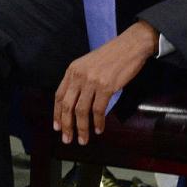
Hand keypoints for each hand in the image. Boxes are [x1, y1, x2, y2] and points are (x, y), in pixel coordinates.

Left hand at [53, 21, 157, 144]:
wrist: (129, 46)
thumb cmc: (110, 57)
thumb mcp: (87, 65)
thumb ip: (79, 80)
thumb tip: (75, 103)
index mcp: (72, 70)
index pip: (59, 96)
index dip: (57, 113)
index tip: (56, 127)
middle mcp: (79, 76)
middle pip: (67, 106)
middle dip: (66, 125)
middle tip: (67, 139)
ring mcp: (92, 81)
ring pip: (81, 111)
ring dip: (81, 128)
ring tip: (83, 140)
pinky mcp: (106, 87)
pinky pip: (99, 110)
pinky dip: (97, 122)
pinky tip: (98, 129)